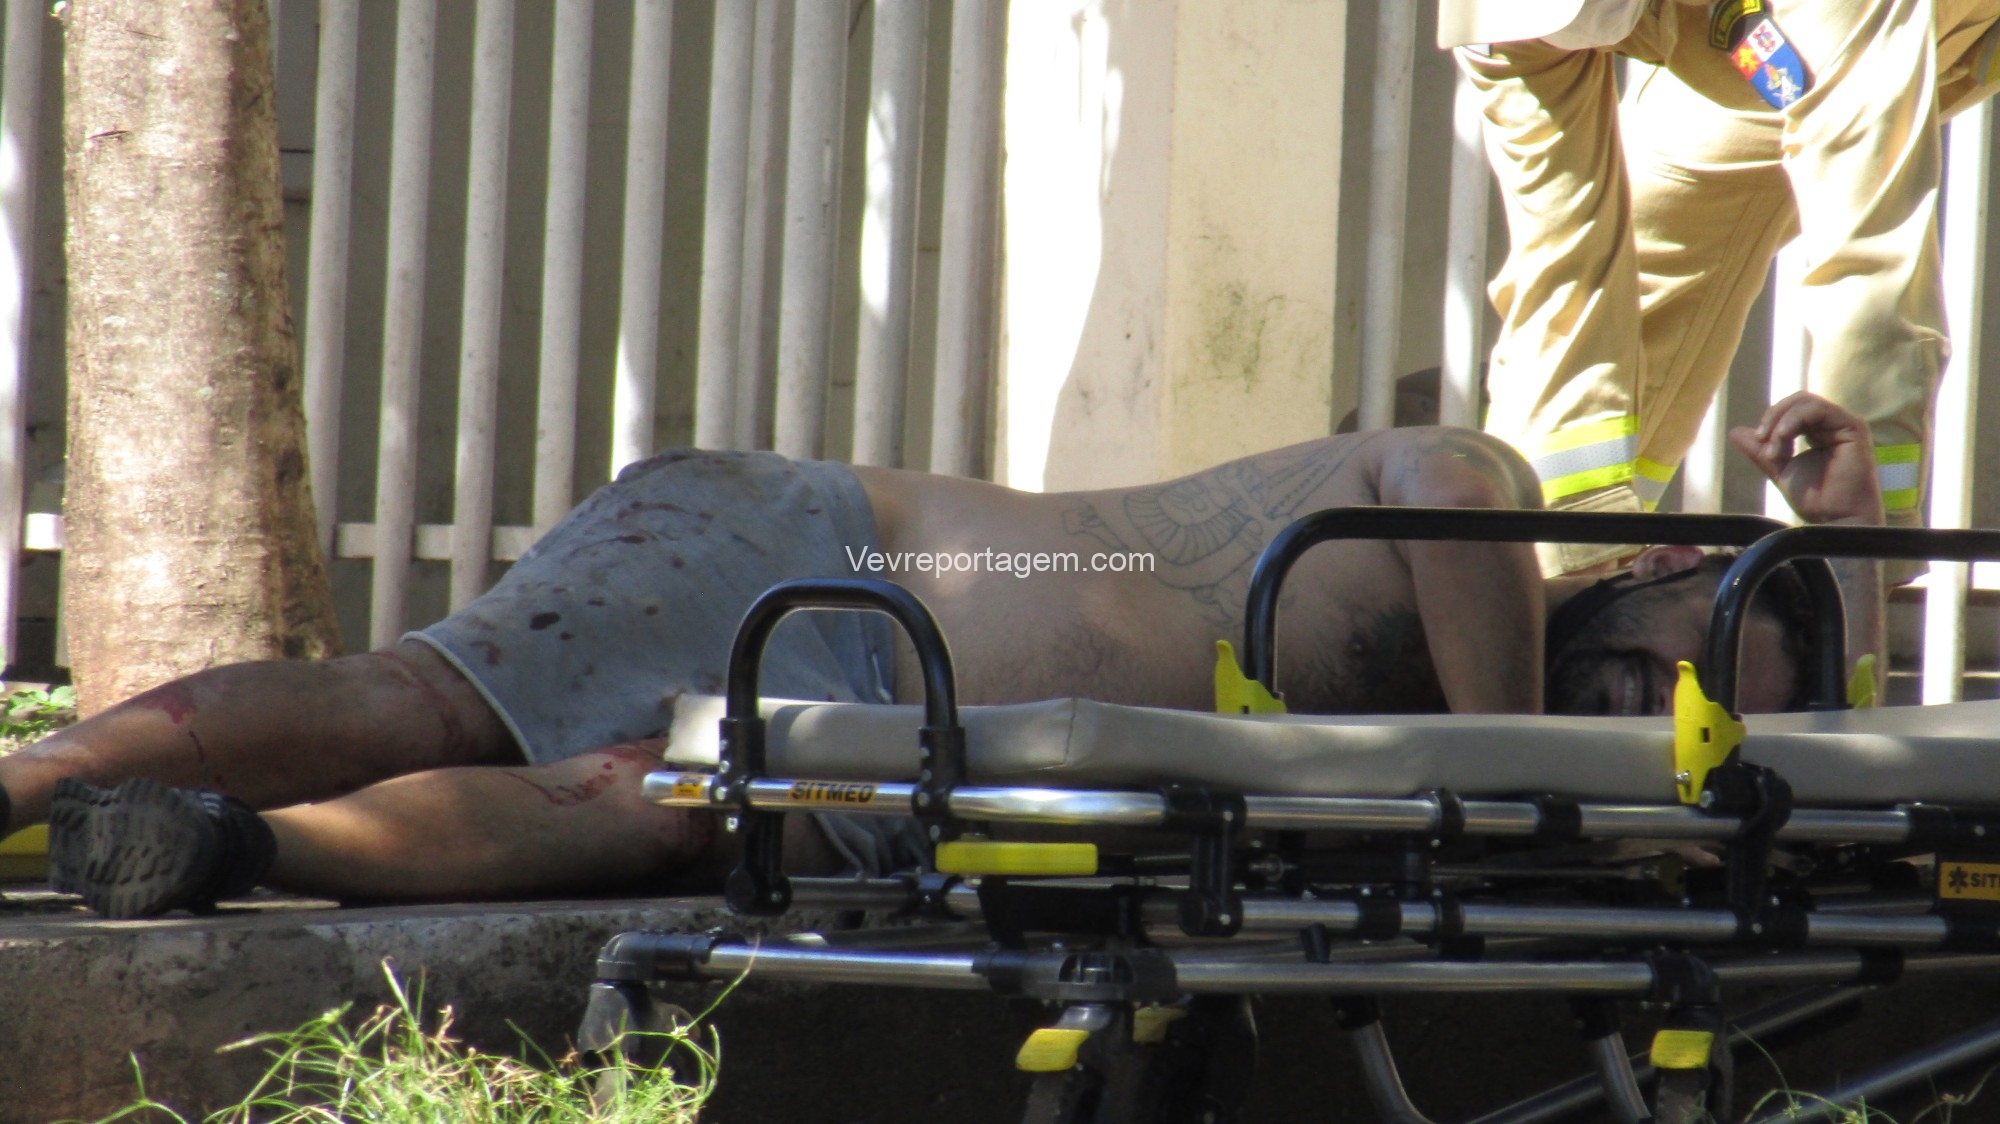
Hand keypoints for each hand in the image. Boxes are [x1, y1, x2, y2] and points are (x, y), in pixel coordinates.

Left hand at [1727, 392, 1885, 525]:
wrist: (1834, 520)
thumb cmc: (1815, 499)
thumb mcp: (1779, 469)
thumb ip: (1761, 451)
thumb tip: (1735, 431)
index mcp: (1819, 431)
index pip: (1791, 410)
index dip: (1771, 420)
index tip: (1758, 443)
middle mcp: (1833, 425)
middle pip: (1797, 401)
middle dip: (1773, 417)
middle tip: (1761, 439)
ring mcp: (1844, 424)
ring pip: (1805, 402)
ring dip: (1781, 422)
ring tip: (1775, 449)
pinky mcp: (1853, 428)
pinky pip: (1819, 409)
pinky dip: (1794, 419)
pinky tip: (1782, 437)